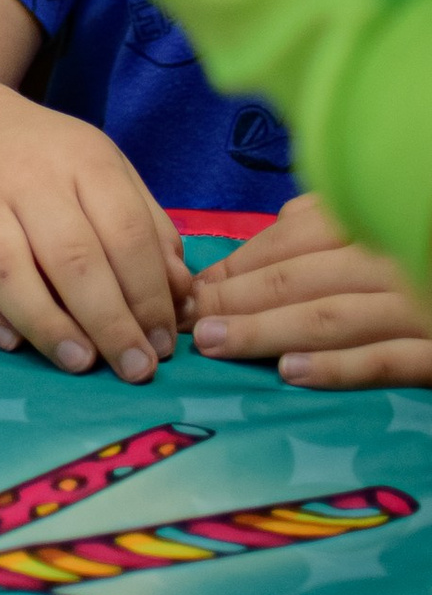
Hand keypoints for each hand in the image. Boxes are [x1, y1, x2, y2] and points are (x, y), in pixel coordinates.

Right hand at [0, 84, 187, 379]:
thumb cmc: (46, 160)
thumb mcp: (105, 172)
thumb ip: (148, 229)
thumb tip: (181, 298)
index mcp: (80, 159)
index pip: (124, 231)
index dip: (149, 294)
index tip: (163, 344)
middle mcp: (24, 176)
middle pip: (70, 256)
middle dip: (109, 322)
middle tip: (133, 369)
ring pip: (7, 270)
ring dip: (47, 325)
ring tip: (80, 363)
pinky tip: (9, 342)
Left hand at [190, 192, 431, 388]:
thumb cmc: (418, 253)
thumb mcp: (377, 228)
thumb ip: (327, 230)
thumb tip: (258, 248)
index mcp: (373, 220)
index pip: (291, 240)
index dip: (236, 264)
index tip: (189, 288)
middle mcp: (393, 256)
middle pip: (299, 277)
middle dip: (234, 299)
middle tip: (185, 321)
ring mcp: (419, 304)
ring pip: (331, 316)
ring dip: (266, 331)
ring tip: (216, 344)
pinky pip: (388, 360)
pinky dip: (339, 366)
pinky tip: (293, 373)